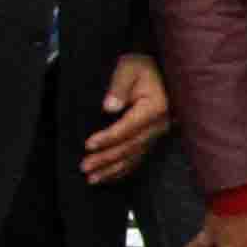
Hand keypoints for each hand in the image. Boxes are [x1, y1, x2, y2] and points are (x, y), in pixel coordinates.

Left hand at [81, 53, 169, 183]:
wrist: (162, 71)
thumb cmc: (144, 67)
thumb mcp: (130, 68)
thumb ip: (119, 86)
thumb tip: (109, 107)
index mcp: (154, 108)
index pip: (128, 128)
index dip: (108, 138)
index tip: (88, 145)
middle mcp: (158, 125)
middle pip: (129, 147)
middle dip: (106, 159)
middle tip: (84, 167)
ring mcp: (157, 134)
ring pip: (133, 157)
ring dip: (112, 169)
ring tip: (92, 179)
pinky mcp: (152, 138)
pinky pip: (138, 158)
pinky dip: (123, 170)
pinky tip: (109, 177)